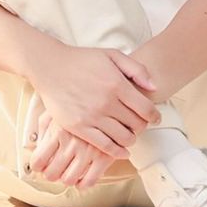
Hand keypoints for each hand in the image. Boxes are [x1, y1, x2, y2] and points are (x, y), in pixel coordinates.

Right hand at [29, 42, 160, 159]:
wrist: (51, 68)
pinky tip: (122, 150)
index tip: (155, 118)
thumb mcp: (112, 55)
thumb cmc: (82, 60)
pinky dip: (117, 151)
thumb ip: (136, 69)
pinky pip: (104, 146)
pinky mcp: (79, 127)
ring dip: (131, 139)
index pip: (146, 109)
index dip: (155, 116)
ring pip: (123, 138)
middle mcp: (106, 102)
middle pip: (136, 125)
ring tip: (130, 134)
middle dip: (142, 126)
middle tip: (140, 124)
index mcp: (117, 84)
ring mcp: (92, 116)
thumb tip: (154, 87)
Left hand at [30, 111, 114, 188]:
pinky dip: (83, 184)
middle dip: (50, 174)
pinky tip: (82, 178)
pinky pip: (90, 180)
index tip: (41, 166)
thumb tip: (36, 146)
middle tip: (54, 170)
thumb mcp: (56, 110)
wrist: (106, 94)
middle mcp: (72, 142)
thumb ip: (43, 128)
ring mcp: (88, 150)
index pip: (39, 161)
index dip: (37, 167)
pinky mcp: (104, 156)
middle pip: (52, 173)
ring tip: (68, 172)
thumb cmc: (79, 104)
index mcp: (58, 131)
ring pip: (69, 179)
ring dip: (66, 179)